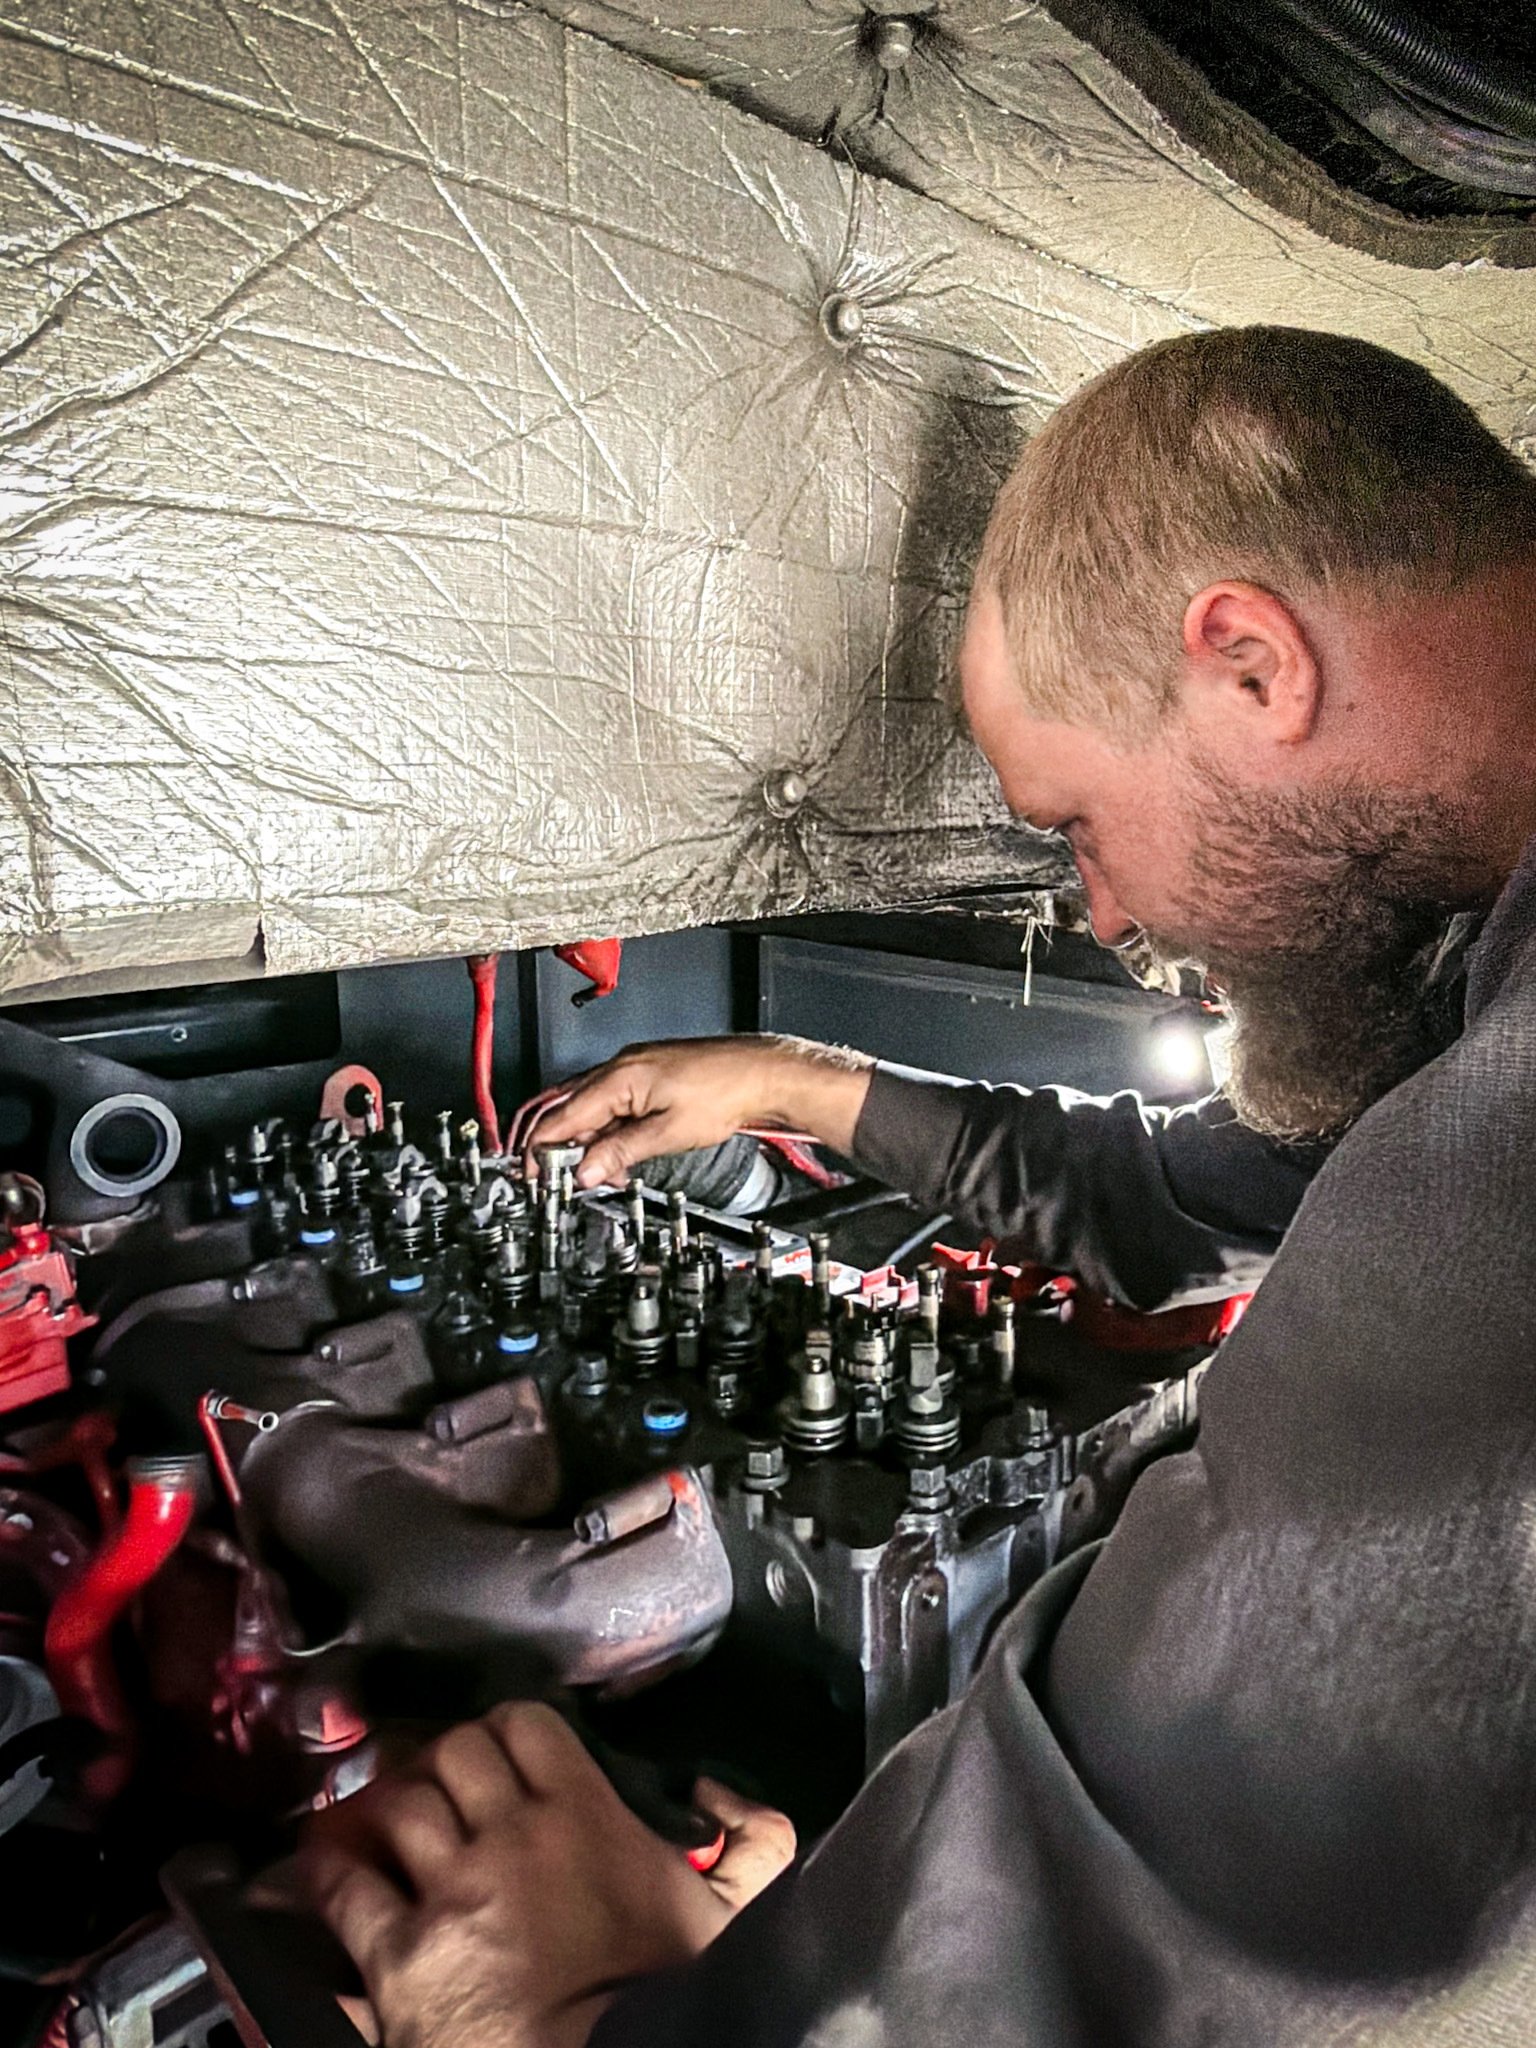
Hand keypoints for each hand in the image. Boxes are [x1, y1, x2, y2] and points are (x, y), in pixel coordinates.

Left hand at [302, 1703, 794, 2047]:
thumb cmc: (662, 1998)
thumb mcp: (736, 1916)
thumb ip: (753, 1839)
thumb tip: (718, 1787)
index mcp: (582, 1812)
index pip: (525, 1723)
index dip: (511, 1729)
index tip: (507, 1752)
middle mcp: (507, 1834)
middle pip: (453, 1750)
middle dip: (446, 1757)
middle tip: (445, 1782)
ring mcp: (446, 1891)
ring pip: (398, 1802)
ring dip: (389, 1802)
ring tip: (384, 1812)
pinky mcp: (396, 1953)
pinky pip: (342, 1886)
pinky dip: (325, 1868)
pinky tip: (320, 1861)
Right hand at [510, 1034, 872, 1187]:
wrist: (761, 1073)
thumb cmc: (725, 1092)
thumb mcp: (668, 1133)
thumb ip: (621, 1152)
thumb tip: (587, 1171)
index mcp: (618, 1078)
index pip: (561, 1116)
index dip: (541, 1149)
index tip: (532, 1175)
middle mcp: (619, 1068)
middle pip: (568, 1110)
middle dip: (559, 1147)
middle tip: (558, 1179)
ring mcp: (632, 1069)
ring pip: (589, 1108)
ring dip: (587, 1142)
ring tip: (601, 1173)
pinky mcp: (646, 1075)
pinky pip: (610, 1103)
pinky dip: (607, 1130)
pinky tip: (619, 1152)